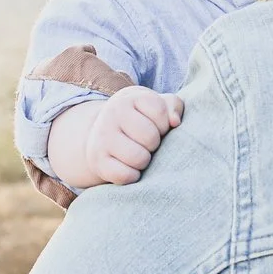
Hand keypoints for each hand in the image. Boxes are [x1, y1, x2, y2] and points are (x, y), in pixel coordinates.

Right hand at [52, 85, 185, 188]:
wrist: (102, 136)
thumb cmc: (140, 120)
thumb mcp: (155, 106)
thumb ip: (173, 106)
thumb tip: (175, 122)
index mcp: (129, 98)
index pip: (160, 112)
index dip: (164, 124)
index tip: (156, 127)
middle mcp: (112, 114)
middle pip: (150, 137)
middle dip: (154, 144)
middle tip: (146, 144)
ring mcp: (102, 138)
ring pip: (139, 158)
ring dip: (144, 162)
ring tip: (139, 155)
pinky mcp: (97, 161)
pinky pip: (125, 175)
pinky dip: (132, 176)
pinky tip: (129, 168)